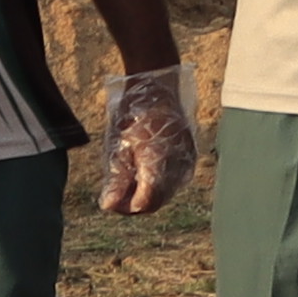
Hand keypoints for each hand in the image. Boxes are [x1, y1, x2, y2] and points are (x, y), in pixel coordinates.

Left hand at [100, 63, 203, 216]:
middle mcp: (178, 165)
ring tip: (125, 183)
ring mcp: (186, 161)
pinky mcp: (188, 157)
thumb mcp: (118, 146)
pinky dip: (156, 184)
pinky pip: (173, 180)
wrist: (158, 89)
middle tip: (114, 196)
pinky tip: (141, 173)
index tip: (109, 201)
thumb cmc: (134, 114)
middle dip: (134, 203)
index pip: (145, 201)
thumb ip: (116, 179)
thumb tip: (109, 206)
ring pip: (165, 193)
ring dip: (145, 194)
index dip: (126, 207)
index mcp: (158, 161)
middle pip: (157, 201)